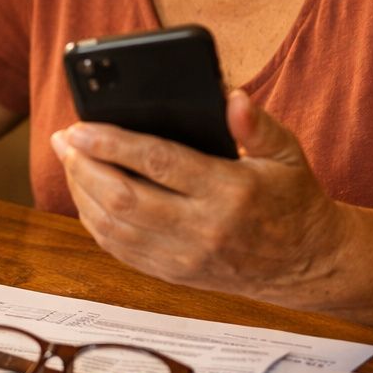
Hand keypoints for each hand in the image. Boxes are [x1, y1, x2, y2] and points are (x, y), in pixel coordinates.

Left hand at [50, 90, 349, 300]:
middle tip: (63, 139)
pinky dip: (94, 221)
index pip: (159, 163)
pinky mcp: (174, 275)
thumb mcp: (288, 154)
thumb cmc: (294, 199)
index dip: (113, 144)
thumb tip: (231, 97)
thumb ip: (257, 125)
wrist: (308, 265)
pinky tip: (85, 194)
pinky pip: (120, 250)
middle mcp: (203, 230)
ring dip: (81, 192)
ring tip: (69, 161)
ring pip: (114, 227)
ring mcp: (184, 258)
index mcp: (230, 192)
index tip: (79, 126)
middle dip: (84, 166)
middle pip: (124, 199)